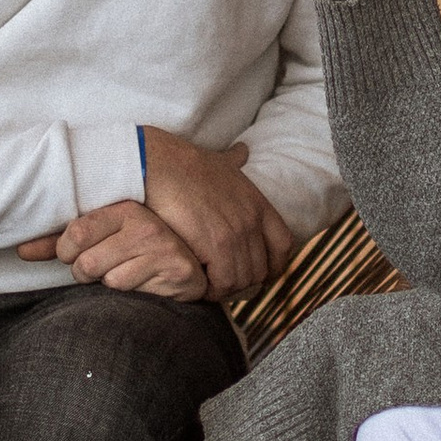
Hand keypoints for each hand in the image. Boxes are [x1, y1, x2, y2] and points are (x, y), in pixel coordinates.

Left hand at [16, 200, 207, 299]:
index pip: (75, 232)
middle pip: (86, 261)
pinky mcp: (176, 271)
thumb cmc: (133, 256)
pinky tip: (144, 284)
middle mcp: (144, 223)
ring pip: (106, 279)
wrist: (186, 274)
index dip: (67, 252)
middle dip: (87, 273)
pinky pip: (129, 291)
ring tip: (126, 275)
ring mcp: (162, 246)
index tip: (75, 255)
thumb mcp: (99, 241)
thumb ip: (61, 243)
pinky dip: (130, 295)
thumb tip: (21, 251)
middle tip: (103, 268)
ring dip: (109, 285)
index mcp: (124, 207)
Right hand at [138, 129, 294, 300]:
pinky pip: (222, 282)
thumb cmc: (181, 163)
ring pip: (241, 280)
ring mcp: (237, 233)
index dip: (273, 265)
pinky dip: (211, 289)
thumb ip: (234, 160)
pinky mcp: (216, 245)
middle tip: (222, 282)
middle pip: (261, 270)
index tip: (258, 273)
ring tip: (206, 284)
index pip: (283, 246)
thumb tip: (243, 151)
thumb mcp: (219, 160)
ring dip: (224, 288)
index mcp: (258, 203)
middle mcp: (252, 220)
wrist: (157, 165)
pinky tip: (197, 284)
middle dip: (243, 282)